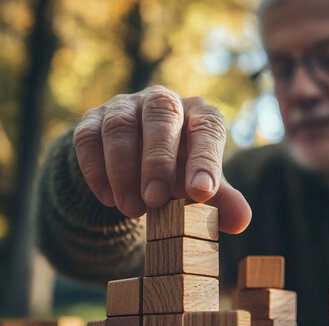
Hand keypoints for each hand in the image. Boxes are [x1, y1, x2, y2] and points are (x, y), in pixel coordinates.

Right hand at [72, 86, 251, 233]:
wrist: (134, 163)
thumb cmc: (179, 171)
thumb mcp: (200, 186)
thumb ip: (221, 201)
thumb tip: (241, 220)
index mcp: (198, 113)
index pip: (207, 126)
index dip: (205, 158)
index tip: (201, 193)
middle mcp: (163, 101)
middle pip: (162, 114)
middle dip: (158, 160)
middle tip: (156, 201)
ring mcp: (125, 106)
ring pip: (120, 125)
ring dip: (124, 170)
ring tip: (132, 209)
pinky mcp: (92, 120)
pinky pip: (88, 137)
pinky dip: (96, 170)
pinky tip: (108, 198)